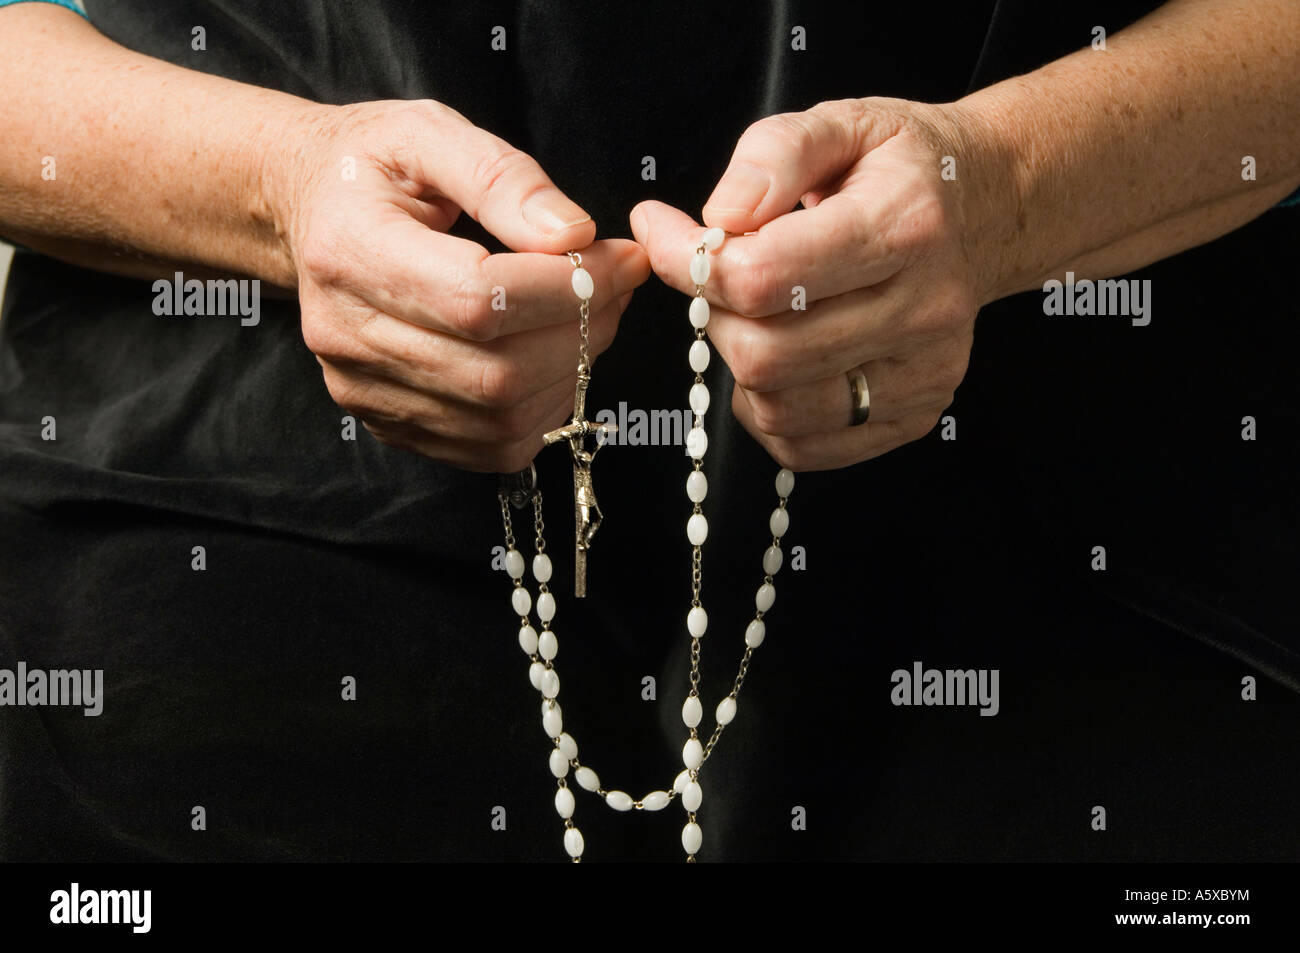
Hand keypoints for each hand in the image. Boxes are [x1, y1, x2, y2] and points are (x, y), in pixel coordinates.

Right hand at [284, 99, 649, 471]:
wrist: (304, 211)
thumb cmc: (368, 167)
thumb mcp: (429, 133)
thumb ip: (503, 178)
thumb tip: (574, 236)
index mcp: (350, 251)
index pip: (477, 300)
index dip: (565, 289)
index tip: (618, 258)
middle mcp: (346, 334)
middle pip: (495, 372)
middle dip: (582, 332)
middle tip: (618, 286)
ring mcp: (363, 390)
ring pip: (501, 417)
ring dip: (573, 371)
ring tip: (596, 316)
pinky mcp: (389, 423)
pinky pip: (489, 446)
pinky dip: (543, 410)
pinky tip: (558, 359)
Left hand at [631, 97, 984, 470]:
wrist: (984, 210)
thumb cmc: (902, 168)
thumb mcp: (842, 123)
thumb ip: (773, 154)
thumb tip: (720, 217)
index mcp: (904, 226)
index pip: (765, 276)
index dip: (689, 262)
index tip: (663, 232)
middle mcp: (924, 309)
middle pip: (766, 355)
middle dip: (714, 318)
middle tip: (717, 281)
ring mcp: (924, 373)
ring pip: (778, 410)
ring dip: (738, 367)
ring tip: (755, 316)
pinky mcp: (914, 414)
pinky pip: (804, 447)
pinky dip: (767, 411)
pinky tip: (780, 361)